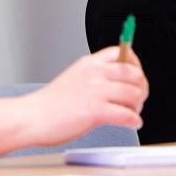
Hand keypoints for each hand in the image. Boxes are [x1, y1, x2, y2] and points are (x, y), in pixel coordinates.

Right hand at [22, 46, 148, 146]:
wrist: (33, 117)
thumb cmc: (51, 103)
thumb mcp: (75, 76)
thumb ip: (95, 75)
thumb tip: (120, 80)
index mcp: (89, 63)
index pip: (123, 52)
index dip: (136, 64)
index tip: (137, 76)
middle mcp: (94, 73)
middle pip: (134, 73)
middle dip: (141, 88)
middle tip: (138, 98)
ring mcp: (95, 91)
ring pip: (134, 94)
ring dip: (138, 106)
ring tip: (133, 113)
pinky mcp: (95, 111)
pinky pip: (127, 114)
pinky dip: (134, 120)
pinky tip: (132, 123)